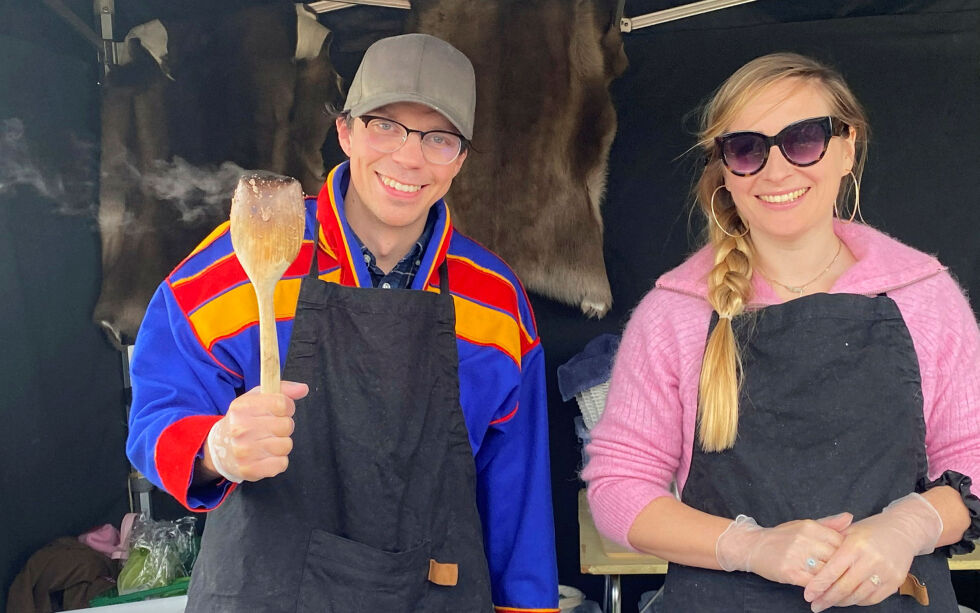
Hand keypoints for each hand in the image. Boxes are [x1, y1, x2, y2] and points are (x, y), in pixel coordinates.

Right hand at [203, 380, 308, 482]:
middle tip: (270, 429)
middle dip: (283, 427)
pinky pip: (282, 464)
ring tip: (267, 442)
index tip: (280, 411)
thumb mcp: (256, 399)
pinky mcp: (249, 469)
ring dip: (281, 444)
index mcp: (242, 408)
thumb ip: (282, 390)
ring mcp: (243, 451)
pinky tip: (265, 456)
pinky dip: (277, 461)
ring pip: (286, 445)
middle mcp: (240, 429)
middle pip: (286, 425)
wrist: (221, 449)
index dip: (287, 407)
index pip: (282, 404)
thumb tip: (303, 388)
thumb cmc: (244, 421)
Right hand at [716, 512, 852, 585]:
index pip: (841, 542)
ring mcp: (796, 556)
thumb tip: (850, 517)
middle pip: (836, 557)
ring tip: (840, 586)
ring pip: (827, 572)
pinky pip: (814, 584)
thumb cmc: (781, 537)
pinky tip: (824, 591)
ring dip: (834, 581)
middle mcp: (804, 539)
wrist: (752, 546)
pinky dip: (822, 589)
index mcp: (810, 526)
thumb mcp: (803, 525)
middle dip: (843, 569)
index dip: (848, 554)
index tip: (851, 562)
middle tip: (850, 577)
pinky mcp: (790, 572)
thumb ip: (828, 523)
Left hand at [804, 493, 942, 611]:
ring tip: (829, 602)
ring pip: (858, 596)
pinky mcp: (895, 582)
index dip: (819, 585)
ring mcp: (885, 572)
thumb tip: (810, 565)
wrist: (902, 531)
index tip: (808, 595)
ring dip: (841, 602)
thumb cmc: (870, 530)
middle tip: (816, 605)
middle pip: (844, 587)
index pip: (833, 570)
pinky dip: (858, 601)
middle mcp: (871, 560)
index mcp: (856, 545)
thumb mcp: (848, 530)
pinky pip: (872, 599)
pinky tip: (848, 599)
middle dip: (827, 598)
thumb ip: (830, 546)